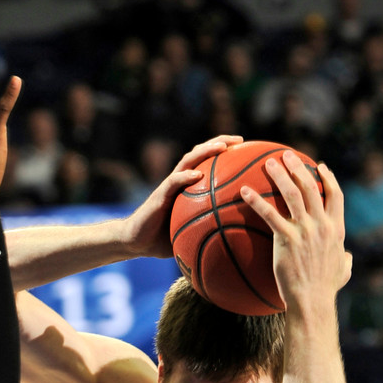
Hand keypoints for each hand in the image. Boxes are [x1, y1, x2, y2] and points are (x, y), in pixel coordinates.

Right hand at [121, 135, 242, 258]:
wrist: (136, 242)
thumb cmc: (163, 239)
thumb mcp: (191, 233)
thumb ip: (209, 230)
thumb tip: (236, 241)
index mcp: (188, 186)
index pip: (208, 162)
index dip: (225, 153)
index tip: (245, 149)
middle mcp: (179, 181)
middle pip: (200, 153)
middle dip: (220, 142)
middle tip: (239, 140)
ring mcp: (169, 186)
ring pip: (188, 161)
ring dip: (205, 151)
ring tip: (221, 147)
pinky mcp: (159, 195)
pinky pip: (173, 182)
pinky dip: (185, 177)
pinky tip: (198, 174)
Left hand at [241, 152, 350, 316]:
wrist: (313, 301)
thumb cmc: (325, 290)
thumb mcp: (342, 271)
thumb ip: (345, 260)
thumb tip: (347, 258)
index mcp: (337, 229)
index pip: (335, 195)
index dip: (328, 178)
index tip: (319, 166)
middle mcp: (323, 225)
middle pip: (311, 187)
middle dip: (298, 167)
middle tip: (286, 155)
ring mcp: (305, 230)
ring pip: (292, 194)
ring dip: (279, 175)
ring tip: (268, 162)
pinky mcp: (287, 239)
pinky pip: (269, 214)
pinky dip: (256, 200)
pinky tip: (244, 192)